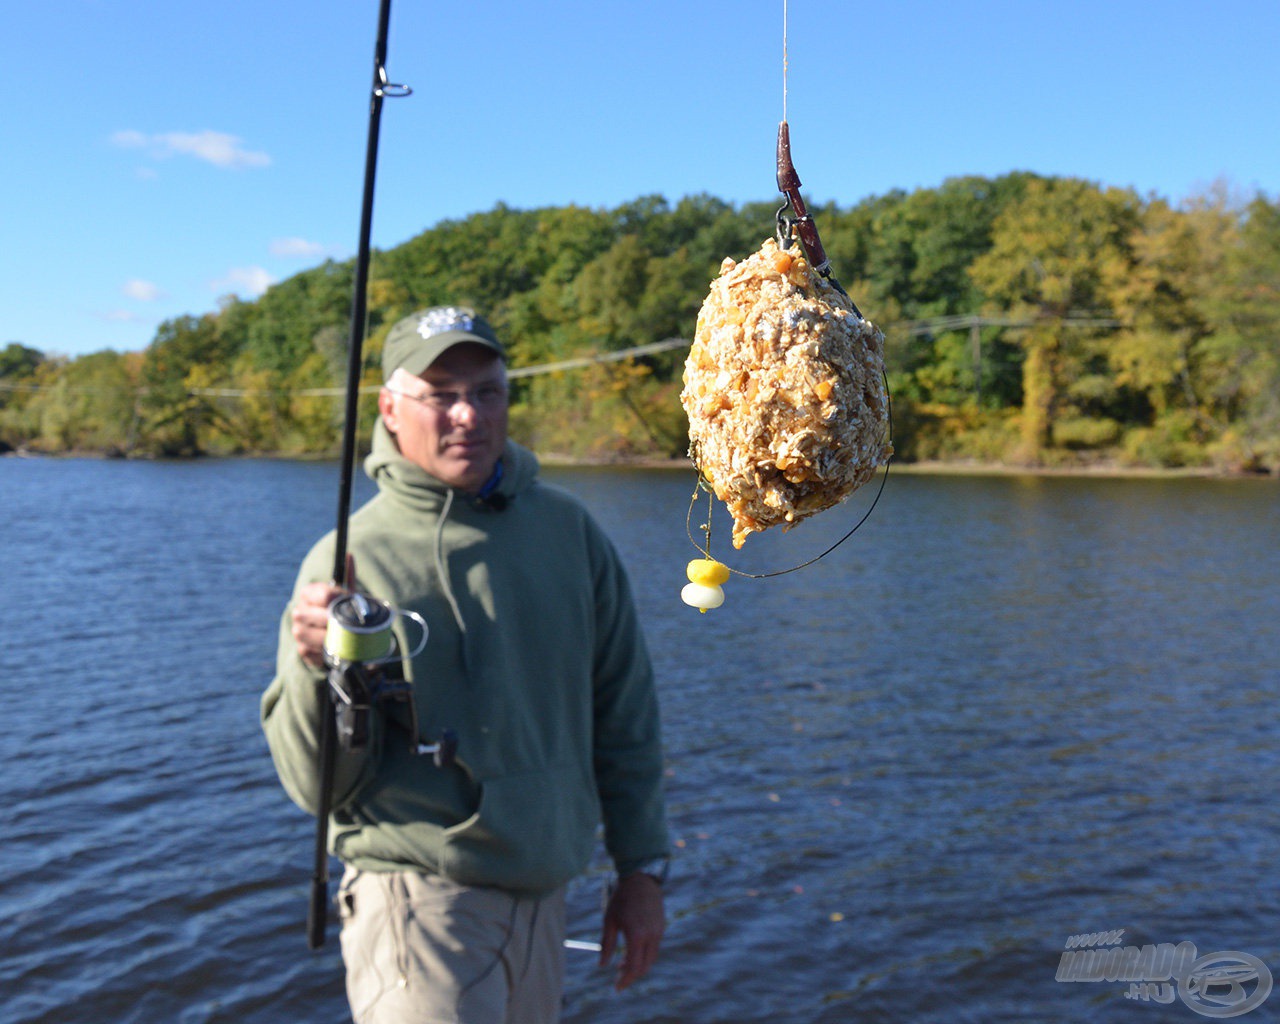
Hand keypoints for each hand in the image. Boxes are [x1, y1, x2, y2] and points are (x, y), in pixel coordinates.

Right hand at [291, 554, 356, 667]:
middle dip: (333, 620)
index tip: (352, 603)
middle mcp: (299, 610)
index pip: (323, 594)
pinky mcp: (302, 649)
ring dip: (328, 637)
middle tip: (349, 625)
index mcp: (310, 593)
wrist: (340, 635)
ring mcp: (298, 630)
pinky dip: (325, 651)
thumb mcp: (347, 594)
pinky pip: (312, 651)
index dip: (340, 600)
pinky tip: (335, 649)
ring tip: (343, 638)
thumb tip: (349, 555)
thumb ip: (348, 576)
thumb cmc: (343, 610)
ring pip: (309, 634)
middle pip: (312, 615)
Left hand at [599, 872, 664, 991]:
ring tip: (622, 964)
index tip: (617, 987)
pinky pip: (654, 948)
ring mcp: (658, 932)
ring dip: (638, 965)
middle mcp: (651, 936)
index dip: (625, 980)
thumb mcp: (609, 920)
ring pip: (651, 958)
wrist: (641, 880)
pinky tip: (632, 951)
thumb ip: (606, 944)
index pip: (634, 967)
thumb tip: (601, 965)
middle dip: (632, 975)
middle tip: (618, 977)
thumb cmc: (622, 899)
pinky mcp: (661, 927)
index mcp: (637, 935)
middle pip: (644, 966)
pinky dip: (644, 955)